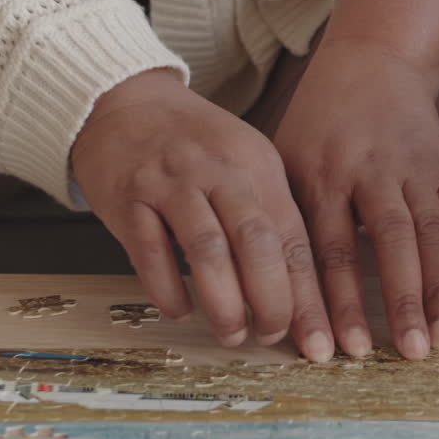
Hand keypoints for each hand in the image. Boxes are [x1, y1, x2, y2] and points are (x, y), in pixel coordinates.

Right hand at [71, 70, 323, 349]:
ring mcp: (172, 182)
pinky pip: (151, 252)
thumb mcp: (245, 161)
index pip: (294, 237)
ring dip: (224, 302)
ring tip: (232, 334)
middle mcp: (220, 171)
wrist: (123, 100)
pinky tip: (181, 310)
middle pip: (258, 244)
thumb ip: (272, 214)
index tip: (316, 337)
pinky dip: (169, 289)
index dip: (308, 294)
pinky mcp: (129, 197)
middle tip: (272, 335)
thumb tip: (303, 290)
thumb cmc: (193, 144)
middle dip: (271, 301)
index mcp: (259, 165)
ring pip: (208, 250)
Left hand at [274, 0, 438, 360]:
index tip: (338, 349)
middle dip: (402, 301)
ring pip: (431, 234)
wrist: (376, 60)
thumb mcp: (286, 155)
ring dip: (438, 290)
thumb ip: (287, 216)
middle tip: (408, 354)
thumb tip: (272, 292)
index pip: (329, 248)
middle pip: (391, 242)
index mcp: (322, 172)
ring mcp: (413, 168)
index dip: (337, 301)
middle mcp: (371, 170)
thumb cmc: (319, 122)